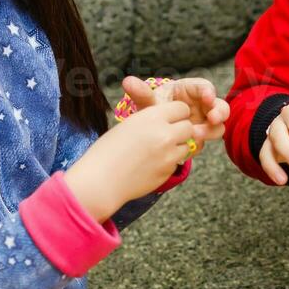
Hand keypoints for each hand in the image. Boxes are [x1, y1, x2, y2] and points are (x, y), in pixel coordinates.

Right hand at [65, 101, 195, 220]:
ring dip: (177, 147)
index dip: (176, 113)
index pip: (182, 108)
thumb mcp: (128, 124)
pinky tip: (151, 164)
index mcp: (152, 117)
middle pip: (188, 127)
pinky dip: (169, 162)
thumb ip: (151, 119)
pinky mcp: (168, 172)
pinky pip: (176, 162)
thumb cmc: (108, 150)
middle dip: (180, 130)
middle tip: (166, 135)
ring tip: (157, 151)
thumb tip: (169, 119)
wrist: (101, 180)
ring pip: (186, 146)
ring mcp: (168, 155)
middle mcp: (164, 134)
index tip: (170, 119)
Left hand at [121, 76, 228, 149]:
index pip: (204, 87)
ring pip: (217, 125)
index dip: (208, 91)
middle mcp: (201, 106)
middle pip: (219, 106)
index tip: (207, 97)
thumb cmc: (153, 108)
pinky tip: (188, 145)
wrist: (151, 128)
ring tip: (196, 134)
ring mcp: (203, 122)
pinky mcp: (201, 136)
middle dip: (219, 112)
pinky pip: (206, 140)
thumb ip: (141, 93)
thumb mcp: (148, 101)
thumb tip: (127, 81)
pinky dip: (200, 142)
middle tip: (213, 118)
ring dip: (211, 130)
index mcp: (190, 90)